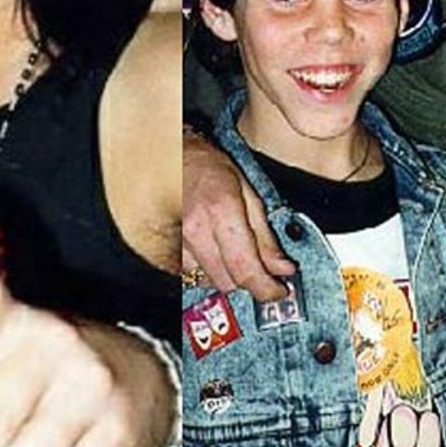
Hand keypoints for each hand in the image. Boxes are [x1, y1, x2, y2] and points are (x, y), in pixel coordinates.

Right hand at [183, 129, 295, 300]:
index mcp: (220, 212)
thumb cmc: (208, 167)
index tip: (278, 291)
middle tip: (259, 267)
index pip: (245, 269)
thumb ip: (265, 235)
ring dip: (224, 273)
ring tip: (229, 249)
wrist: (169, 155)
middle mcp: (194, 230)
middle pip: (228, 282)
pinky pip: (189, 274)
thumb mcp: (247, 192)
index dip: (266, 288)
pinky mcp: (162, 248)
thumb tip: (282, 268)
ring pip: (207, 281)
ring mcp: (174, 241)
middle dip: (247, 279)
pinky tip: (209, 249)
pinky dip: (204, 269)